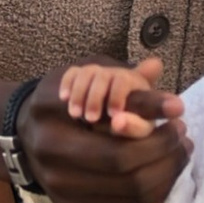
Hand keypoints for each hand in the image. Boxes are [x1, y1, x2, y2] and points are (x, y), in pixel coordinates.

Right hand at [13, 60, 188, 202]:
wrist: (24, 137)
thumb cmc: (66, 100)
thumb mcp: (88, 77)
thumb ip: (123, 77)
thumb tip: (157, 67)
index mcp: (52, 113)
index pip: (114, 128)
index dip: (153, 124)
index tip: (179, 111)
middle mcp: (50, 154)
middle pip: (122, 164)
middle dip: (163, 151)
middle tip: (183, 133)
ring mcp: (58, 186)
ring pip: (127, 190)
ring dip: (165, 172)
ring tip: (181, 150)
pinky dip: (151, 190)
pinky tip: (164, 171)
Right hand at [57, 59, 172, 133]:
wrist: (121, 120)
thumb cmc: (134, 124)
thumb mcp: (139, 129)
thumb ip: (134, 126)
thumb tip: (117, 121)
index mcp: (135, 83)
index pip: (123, 80)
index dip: (116, 96)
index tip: (112, 115)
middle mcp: (116, 74)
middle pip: (102, 76)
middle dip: (95, 98)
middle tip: (91, 119)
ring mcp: (99, 73)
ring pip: (86, 73)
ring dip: (79, 93)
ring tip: (76, 114)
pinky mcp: (83, 76)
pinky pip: (73, 73)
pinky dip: (67, 83)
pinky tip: (64, 98)